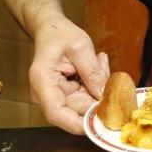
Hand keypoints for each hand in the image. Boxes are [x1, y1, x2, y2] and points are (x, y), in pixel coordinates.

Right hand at [29, 14, 110, 133]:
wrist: (51, 28)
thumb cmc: (60, 34)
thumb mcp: (80, 46)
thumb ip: (92, 71)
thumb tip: (104, 95)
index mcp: (43, 82)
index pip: (57, 113)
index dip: (78, 123)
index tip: (101, 122)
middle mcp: (47, 93)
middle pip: (76, 110)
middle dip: (98, 97)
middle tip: (109, 74)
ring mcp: (58, 95)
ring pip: (86, 103)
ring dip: (99, 86)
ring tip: (99, 61)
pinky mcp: (68, 93)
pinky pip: (87, 95)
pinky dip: (96, 83)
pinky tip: (97, 63)